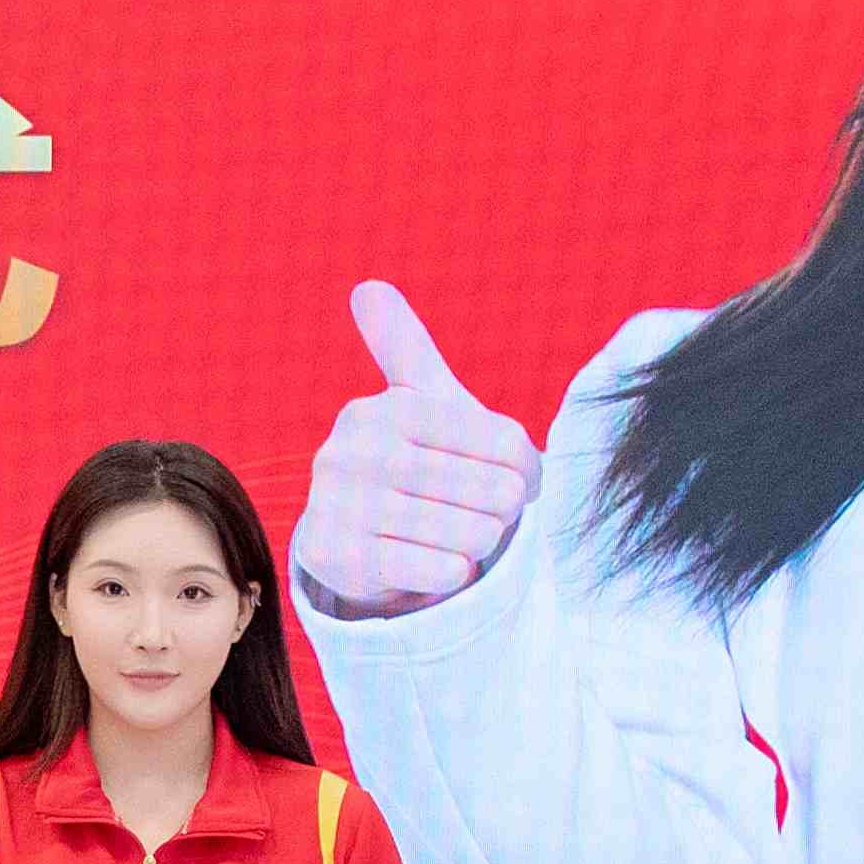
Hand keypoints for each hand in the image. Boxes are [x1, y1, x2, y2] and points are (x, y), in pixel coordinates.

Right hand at [293, 281, 543, 620]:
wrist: (357, 549)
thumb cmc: (413, 465)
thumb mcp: (419, 406)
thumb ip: (405, 347)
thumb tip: (367, 287)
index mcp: (381, 410)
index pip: (506, 445)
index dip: (526, 471)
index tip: (508, 477)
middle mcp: (349, 453)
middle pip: (494, 492)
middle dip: (500, 512)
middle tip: (476, 512)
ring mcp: (338, 508)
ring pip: (471, 535)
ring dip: (477, 545)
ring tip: (454, 536)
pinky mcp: (338, 560)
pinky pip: (442, 572)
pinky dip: (451, 575)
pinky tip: (429, 563)